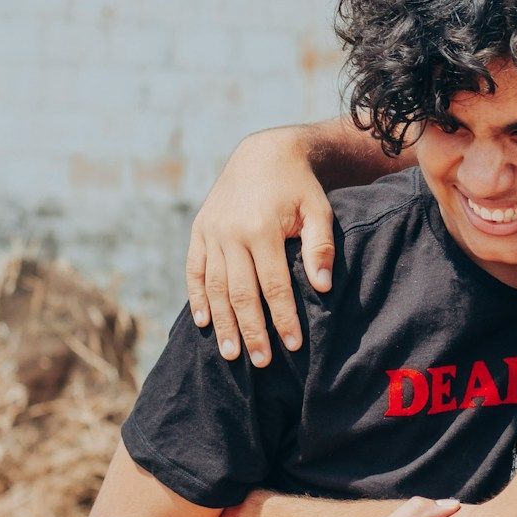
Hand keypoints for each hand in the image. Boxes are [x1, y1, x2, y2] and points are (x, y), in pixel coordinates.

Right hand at [184, 128, 337, 365]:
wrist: (263, 153)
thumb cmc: (298, 186)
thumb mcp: (318, 209)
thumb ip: (320, 247)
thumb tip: (322, 287)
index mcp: (261, 229)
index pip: (273, 286)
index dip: (283, 318)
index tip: (293, 345)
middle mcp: (230, 233)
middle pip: (240, 293)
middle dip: (251, 331)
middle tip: (262, 362)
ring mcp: (211, 232)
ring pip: (214, 287)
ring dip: (223, 323)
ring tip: (231, 354)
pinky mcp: (199, 230)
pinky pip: (194, 269)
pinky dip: (196, 297)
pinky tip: (204, 322)